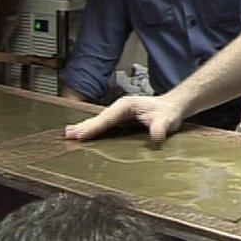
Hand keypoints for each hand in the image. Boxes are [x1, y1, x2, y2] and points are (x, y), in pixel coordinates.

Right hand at [63, 95, 183, 143]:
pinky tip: (83, 134)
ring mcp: (119, 112)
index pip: (107, 118)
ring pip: (99, 121)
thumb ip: (160, 128)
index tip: (81, 134)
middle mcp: (120, 107)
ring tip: (68, 134)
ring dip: (85, 127)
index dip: (94, 127)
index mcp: (127, 105)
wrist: (173, 108)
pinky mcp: (121, 118)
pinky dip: (93, 129)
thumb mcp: (167, 120)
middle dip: (84, 126)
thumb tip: (156, 136)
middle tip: (67, 135)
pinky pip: (104, 124)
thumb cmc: (169, 113)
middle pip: (99, 118)